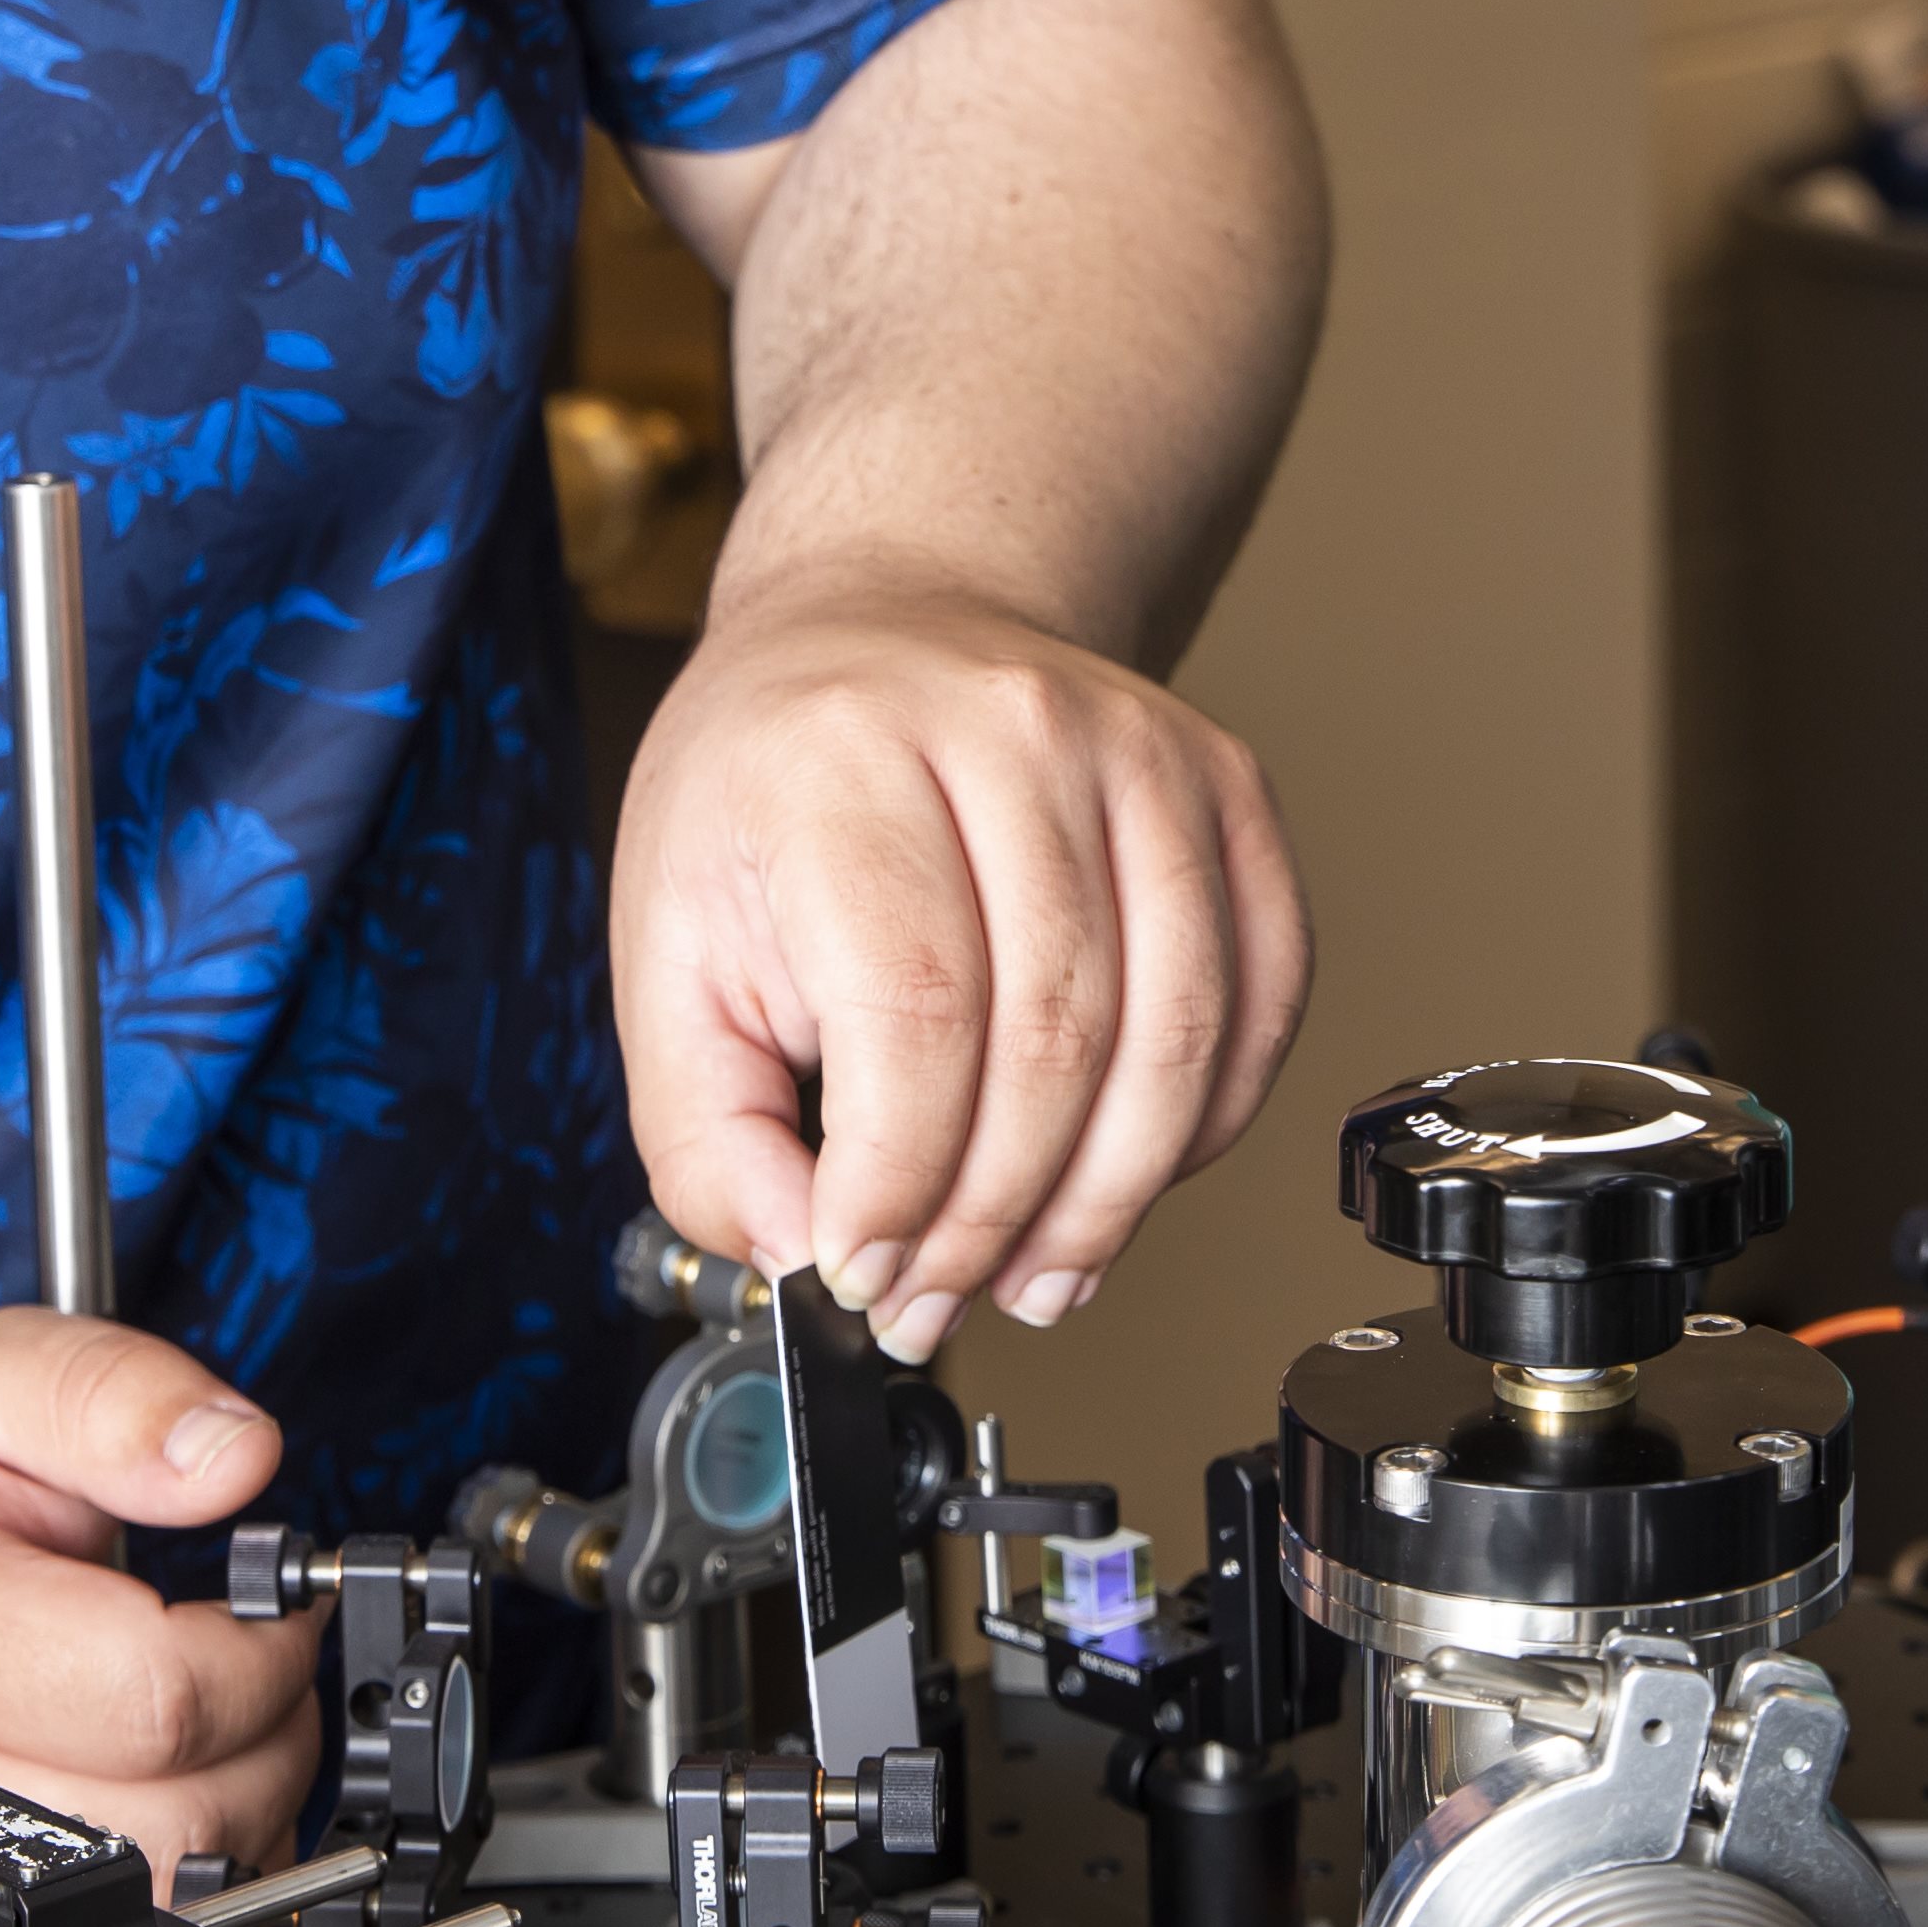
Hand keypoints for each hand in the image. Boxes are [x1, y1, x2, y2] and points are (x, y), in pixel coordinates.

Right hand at [0, 1309, 322, 1926]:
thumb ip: (108, 1396)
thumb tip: (236, 1455)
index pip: (154, 1697)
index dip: (258, 1651)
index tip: (264, 1607)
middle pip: (177, 1827)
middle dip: (260, 1743)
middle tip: (235, 1669)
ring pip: (158, 1919)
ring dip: (227, 1828)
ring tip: (188, 1732)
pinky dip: (163, 1907)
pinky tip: (134, 1810)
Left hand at [609, 573, 1307, 1361]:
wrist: (881, 628)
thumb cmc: (773, 784)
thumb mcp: (667, 941)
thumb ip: (706, 1126)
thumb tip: (797, 1255)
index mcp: (843, 759)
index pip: (914, 1012)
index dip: (899, 1180)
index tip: (858, 1268)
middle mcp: (1011, 732)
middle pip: (1055, 1040)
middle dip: (994, 1219)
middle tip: (936, 1298)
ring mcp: (1142, 752)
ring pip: (1175, 1038)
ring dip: (1105, 1202)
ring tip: (1032, 1272)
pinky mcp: (1229, 788)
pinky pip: (1260, 998)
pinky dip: (1204, 1123)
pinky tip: (1122, 1174)